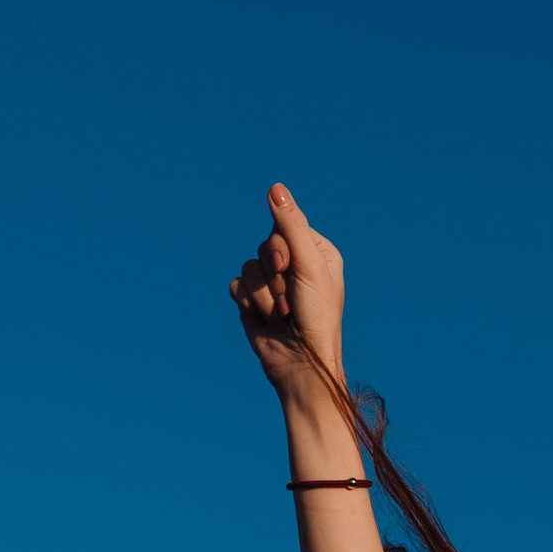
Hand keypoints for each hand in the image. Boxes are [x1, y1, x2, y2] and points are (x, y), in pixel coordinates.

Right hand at [228, 183, 346, 391]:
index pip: (283, 226)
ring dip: (264, 297)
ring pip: (248, 267)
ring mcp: (270, 282)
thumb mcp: (309, 266)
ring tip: (282, 316)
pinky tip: (265, 321)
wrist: (300, 364)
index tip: (292, 269)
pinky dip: (248, 305)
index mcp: (314, 250)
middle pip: (263, 245)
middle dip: (274, 277)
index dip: (281, 249)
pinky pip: (236, 285)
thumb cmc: (316, 317)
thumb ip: (291, 226)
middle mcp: (292, 262)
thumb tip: (275, 187)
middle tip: (290, 300)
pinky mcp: (251, 300)